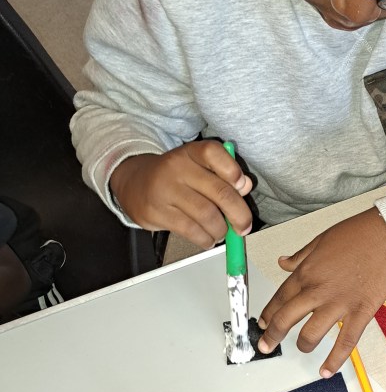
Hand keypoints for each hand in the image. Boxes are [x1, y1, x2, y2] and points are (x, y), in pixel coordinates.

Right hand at [110, 141, 253, 247]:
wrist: (133, 183)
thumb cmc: (176, 177)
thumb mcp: (197, 167)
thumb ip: (223, 174)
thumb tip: (246, 186)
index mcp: (190, 152)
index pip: (213, 152)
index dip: (232, 170)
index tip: (242, 187)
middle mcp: (177, 168)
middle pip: (219, 191)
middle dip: (239, 214)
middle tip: (244, 226)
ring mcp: (165, 190)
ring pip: (206, 215)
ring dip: (221, 230)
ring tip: (222, 232)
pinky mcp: (156, 212)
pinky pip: (190, 230)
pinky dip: (205, 239)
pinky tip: (208, 239)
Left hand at [257, 208, 385, 375]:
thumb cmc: (357, 234)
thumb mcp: (320, 240)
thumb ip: (300, 256)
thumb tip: (282, 262)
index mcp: (307, 272)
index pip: (279, 298)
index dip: (268, 314)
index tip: (263, 323)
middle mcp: (318, 290)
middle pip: (286, 319)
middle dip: (272, 336)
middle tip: (265, 346)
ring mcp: (339, 304)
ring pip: (311, 335)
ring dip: (303, 346)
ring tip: (302, 349)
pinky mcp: (361, 313)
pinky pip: (345, 342)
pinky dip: (334, 360)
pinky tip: (326, 371)